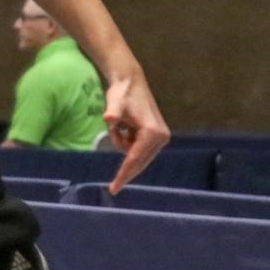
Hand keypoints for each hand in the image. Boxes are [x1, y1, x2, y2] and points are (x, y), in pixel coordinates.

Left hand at [103, 75, 169, 192]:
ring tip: (118, 127)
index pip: (134, 159)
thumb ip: (112, 112)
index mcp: (152, 132)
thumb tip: (108, 118)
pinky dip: (128, 145)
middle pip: (140, 162)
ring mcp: (161, 137)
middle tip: (113, 188)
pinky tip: (125, 129)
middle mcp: (161, 137)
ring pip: (139, 157)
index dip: (123, 174)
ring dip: (124, 148)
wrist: (130, 81)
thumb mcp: (114, 103)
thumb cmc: (122, 93)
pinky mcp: (158, 137)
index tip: (114, 188)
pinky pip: (139, 150)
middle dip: (126, 172)